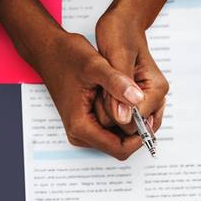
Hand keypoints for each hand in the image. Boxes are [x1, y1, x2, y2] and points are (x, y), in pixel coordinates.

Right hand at [33, 28, 144, 160]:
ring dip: (130, 123)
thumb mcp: (95, 65)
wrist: (49, 50)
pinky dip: (122, 117)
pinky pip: (110, 129)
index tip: (150, 116)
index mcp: (81, 126)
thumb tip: (138, 99)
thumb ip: (117, 83)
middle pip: (120, 146)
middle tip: (147, 104)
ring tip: (136, 98)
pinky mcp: (85, 122)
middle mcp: (80, 133)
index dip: (140, 137)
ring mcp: (82, 129)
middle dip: (136, 130)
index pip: (120, 149)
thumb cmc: (66, 56)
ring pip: (117, 138)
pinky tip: (127, 98)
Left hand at [94, 4, 168, 135]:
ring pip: (126, 124)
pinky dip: (111, 108)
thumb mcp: (116, 58)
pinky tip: (104, 93)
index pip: (135, 123)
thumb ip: (119, 90)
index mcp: (157, 90)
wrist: (123, 23)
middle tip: (103, 88)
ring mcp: (148, 101)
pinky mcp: (138, 100)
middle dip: (113, 113)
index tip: (104, 90)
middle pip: (132, 127)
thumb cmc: (120, 34)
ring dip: (110, 111)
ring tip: (103, 88)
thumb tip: (124, 119)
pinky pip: (123, 117)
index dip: (114, 112)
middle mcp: (156, 98)